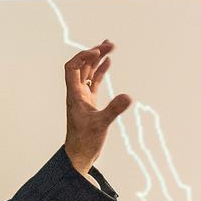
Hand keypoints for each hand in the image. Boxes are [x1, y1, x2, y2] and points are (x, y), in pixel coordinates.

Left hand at [63, 39, 132, 174]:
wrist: (79, 155)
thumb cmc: (85, 142)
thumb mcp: (101, 125)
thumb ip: (114, 110)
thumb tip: (129, 96)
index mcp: (74, 95)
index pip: (72, 68)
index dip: (83, 57)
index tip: (98, 53)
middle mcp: (77, 93)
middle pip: (81, 66)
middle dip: (94, 53)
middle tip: (110, 44)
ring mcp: (83, 97)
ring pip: (88, 72)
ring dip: (97, 60)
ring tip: (110, 47)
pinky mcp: (90, 103)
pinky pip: (94, 82)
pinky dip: (100, 72)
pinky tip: (109, 64)